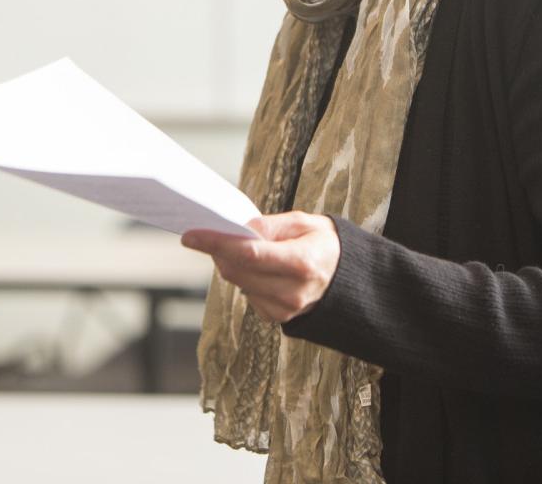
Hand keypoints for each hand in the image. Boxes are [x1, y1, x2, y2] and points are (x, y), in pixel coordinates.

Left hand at [182, 212, 341, 322]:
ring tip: (240, 247)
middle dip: (219, 251)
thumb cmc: (327, 246)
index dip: (216, 243)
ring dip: (230, 264)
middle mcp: (292, 291)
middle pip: (236, 272)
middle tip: (212, 233)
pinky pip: (248, 295)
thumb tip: (240, 227)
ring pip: (238, 284)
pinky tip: (258, 267)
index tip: (191, 236)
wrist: (351, 282)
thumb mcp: (306, 223)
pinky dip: (245, 278)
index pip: (248, 254)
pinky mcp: (279, 318)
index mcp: (301, 263)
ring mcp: (285, 309)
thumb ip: (270, 225)